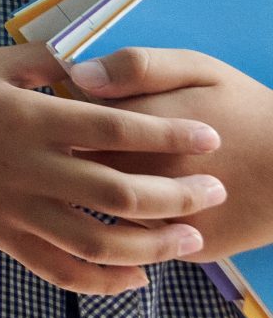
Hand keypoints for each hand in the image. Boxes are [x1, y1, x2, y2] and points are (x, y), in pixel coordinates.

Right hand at [0, 43, 225, 293]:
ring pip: (97, 242)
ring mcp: (13, 207)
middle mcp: (27, 167)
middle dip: (177, 196)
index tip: (208, 138)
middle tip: (213, 191)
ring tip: (187, 239)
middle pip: (119, 192)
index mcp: (29, 118)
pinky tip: (136, 277)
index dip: (169, 133)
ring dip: (152, 245)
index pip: (116, 128)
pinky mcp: (0, 235)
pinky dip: (103, 281)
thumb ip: (48, 63)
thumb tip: (101, 65)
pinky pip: (59, 269)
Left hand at [72, 48, 272, 263]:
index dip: (68, 120)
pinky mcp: (192, 249)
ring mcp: (167, 221)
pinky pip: (145, 239)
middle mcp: (145, 179)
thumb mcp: (198, 69)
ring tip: (125, 172)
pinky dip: (138, 223)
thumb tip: (79, 76)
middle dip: (78, 159)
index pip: (69, 126)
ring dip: (103, 196)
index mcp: (138, 128)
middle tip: (99, 147)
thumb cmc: (249, 110)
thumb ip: (138, 67)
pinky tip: (150, 200)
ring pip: (109, 213)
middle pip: (79, 173)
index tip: (78, 113)